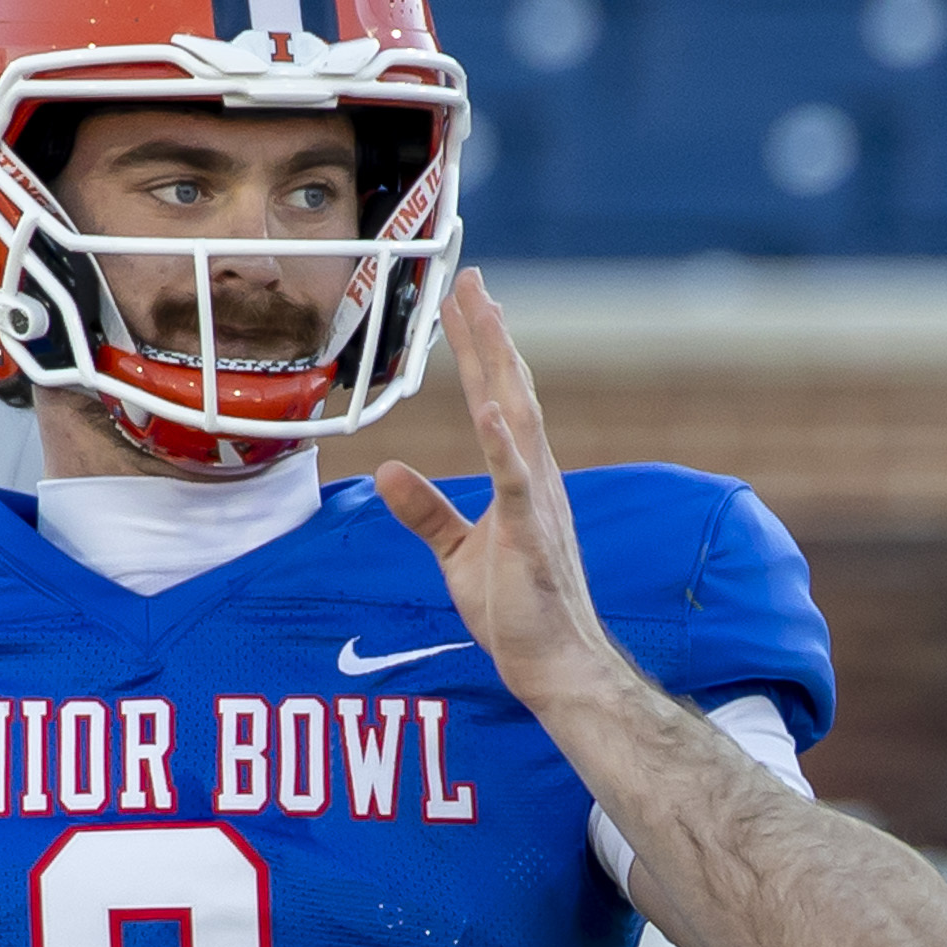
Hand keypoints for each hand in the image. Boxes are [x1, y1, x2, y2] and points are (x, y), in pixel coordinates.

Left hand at [369, 271, 617, 711]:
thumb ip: (426, 511)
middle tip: (470, 279)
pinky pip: (517, 484)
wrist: (555, 667)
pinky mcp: (532, 539)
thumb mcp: (458, 554)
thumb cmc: (517, 613)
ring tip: (484, 315)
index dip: (477, 350)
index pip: (494, 400)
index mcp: (519, 479)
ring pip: (519, 419)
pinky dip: (505, 445)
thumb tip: (390, 469)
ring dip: (499, 367)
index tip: (463, 301)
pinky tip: (492, 410)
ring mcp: (537, 505)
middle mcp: (535, 479)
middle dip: (488, 335)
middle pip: (509, 392)